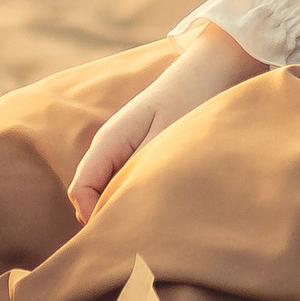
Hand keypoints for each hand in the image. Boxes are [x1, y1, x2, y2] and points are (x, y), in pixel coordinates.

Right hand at [68, 27, 263, 221]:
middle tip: (149, 235)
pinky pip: (131, 180)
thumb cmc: (194, 98)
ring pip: (113, 188)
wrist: (218, 65)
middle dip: (113, 217)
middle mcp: (111, 144)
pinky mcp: (145, 148)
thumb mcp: (166, 141)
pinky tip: (169, 202)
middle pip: (93, 194)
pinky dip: (143, 195)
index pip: (80, 191)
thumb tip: (116, 214)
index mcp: (108, 141)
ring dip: (130, 206)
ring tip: (162, 220)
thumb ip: (137, 176)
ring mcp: (127, 146)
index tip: (129, 234)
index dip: (96, 219)